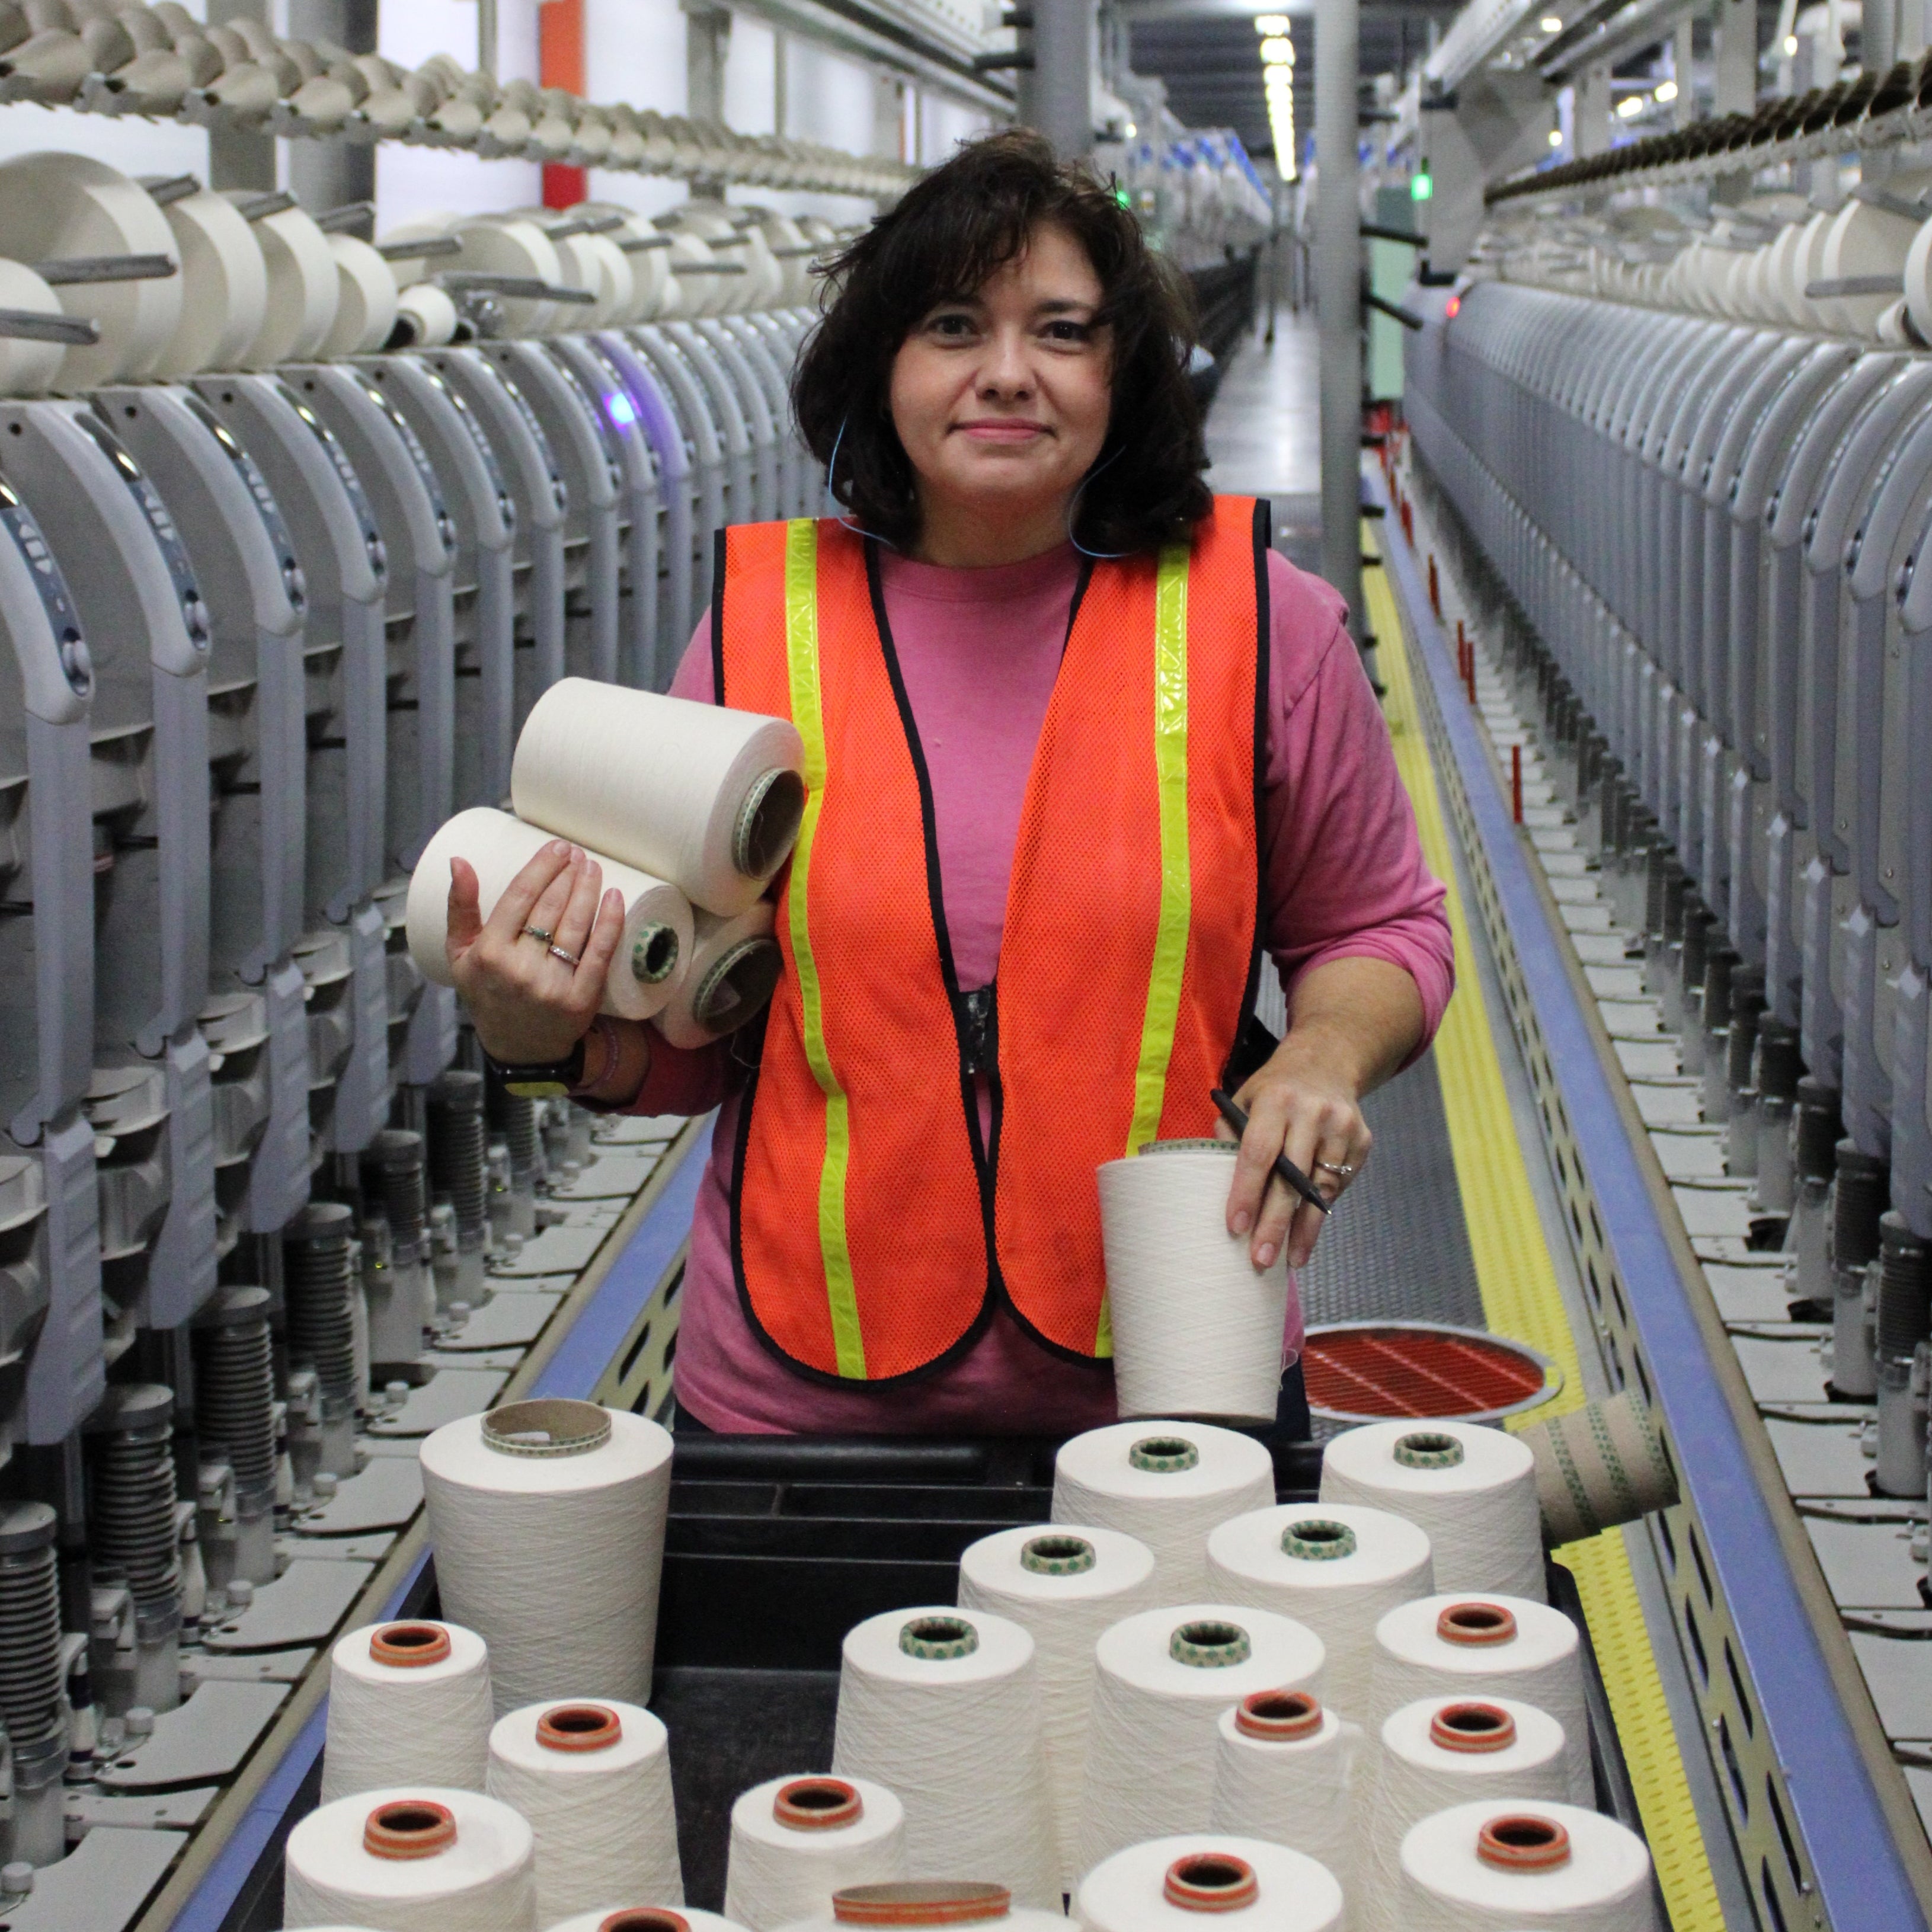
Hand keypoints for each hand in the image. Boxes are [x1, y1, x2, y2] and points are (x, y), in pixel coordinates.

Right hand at [445, 840, 625, 1064]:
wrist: (518, 1049)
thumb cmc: (488, 993)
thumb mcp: (461, 955)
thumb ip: (459, 908)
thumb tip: (459, 861)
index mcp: (489, 953)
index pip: (519, 898)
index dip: (542, 868)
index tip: (557, 847)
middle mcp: (519, 969)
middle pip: (551, 908)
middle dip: (568, 874)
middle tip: (578, 854)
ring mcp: (552, 985)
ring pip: (576, 925)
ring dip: (588, 890)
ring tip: (593, 868)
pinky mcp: (579, 999)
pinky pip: (599, 953)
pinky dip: (610, 923)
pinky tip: (615, 898)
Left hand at [1216, 1035, 1372, 1271]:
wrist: (1327, 1063)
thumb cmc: (1273, 1090)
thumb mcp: (1244, 1099)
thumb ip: (1229, 1135)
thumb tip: (1213, 1182)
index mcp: (1275, 1099)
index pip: (1258, 1153)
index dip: (1246, 1193)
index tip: (1235, 1228)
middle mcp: (1312, 1112)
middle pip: (1291, 1178)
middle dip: (1275, 1224)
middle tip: (1260, 1260)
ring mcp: (1342, 1127)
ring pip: (1321, 1189)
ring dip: (1304, 1229)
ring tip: (1289, 1260)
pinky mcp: (1362, 1141)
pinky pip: (1339, 1185)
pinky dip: (1322, 1211)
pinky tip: (1308, 1233)